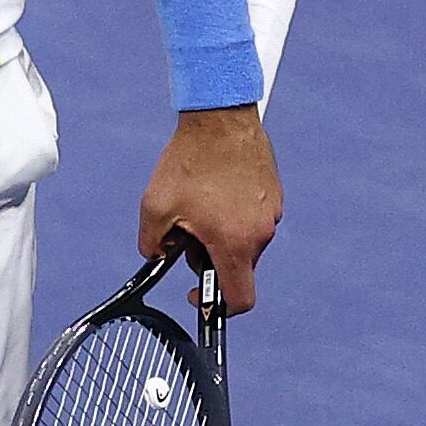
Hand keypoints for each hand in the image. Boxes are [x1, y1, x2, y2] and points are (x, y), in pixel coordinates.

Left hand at [140, 106, 283, 312]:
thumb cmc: (189, 160)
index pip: (239, 299)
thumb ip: (152, 243)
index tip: (199, 295)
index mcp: (234, 243)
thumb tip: (156, 256)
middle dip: (210, 259)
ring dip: (222, 235)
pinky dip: (234, 216)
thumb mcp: (155, 206)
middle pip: (237, 268)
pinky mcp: (274, 195)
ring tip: (200, 204)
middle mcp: (260, 233)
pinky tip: (216, 190)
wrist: (220, 117)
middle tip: (188, 232)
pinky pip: (253, 219)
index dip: (218, 308)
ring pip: (245, 242)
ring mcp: (271, 213)